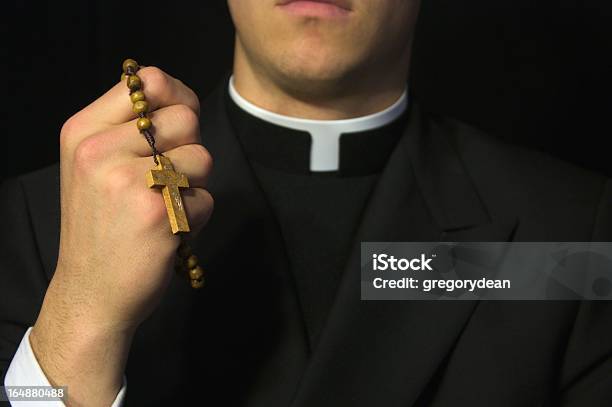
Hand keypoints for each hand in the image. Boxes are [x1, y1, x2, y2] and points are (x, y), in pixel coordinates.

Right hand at [30, 67, 212, 405]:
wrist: (91, 293)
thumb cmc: (101, 228)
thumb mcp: (94, 167)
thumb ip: (130, 130)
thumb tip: (180, 100)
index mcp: (83, 131)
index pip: (148, 81)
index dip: (177, 97)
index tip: (179, 125)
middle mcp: (100, 150)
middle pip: (185, 119)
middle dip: (188, 150)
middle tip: (165, 182)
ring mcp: (128, 181)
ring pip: (202, 158)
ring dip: (194, 186)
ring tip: (164, 208)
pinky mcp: (157, 213)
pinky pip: (206, 199)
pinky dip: (197, 218)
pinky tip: (168, 232)